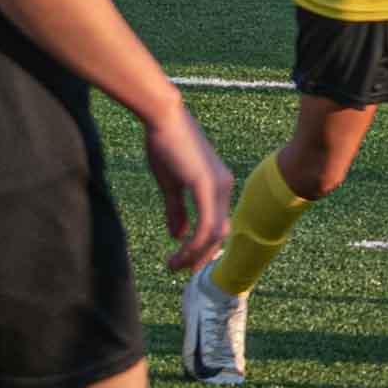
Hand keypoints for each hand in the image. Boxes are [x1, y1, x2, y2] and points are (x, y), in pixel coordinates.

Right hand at [143, 106, 235, 272]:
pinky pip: (206, 226)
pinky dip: (194, 245)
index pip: (218, 223)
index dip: (204, 246)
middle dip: (202, 256)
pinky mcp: (206, 186)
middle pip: (221, 233)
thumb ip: (176, 210)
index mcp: (218, 185)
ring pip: (215, 234)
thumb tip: (178, 236)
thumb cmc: (165, 144)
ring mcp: (218, 186)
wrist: (163, 117)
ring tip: (175, 265)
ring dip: (196, 255)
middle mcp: (224, 186)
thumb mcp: (170, 183)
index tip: (185, 261)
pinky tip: (178, 253)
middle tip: (182, 270)